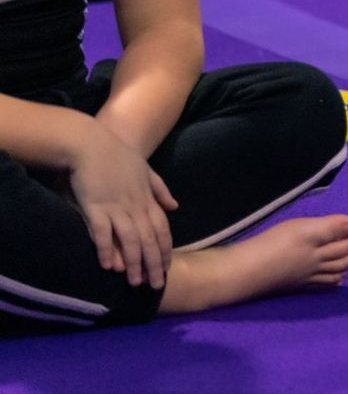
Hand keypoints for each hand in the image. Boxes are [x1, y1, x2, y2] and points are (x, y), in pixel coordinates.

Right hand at [69, 120, 176, 287]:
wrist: (90, 142)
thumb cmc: (117, 156)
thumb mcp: (146, 170)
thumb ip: (161, 190)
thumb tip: (176, 206)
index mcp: (147, 198)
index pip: (163, 228)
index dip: (166, 249)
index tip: (168, 267)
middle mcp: (136, 205)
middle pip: (150, 239)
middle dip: (155, 263)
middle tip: (157, 286)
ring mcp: (116, 206)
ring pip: (130, 240)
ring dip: (134, 263)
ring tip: (136, 282)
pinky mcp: (94, 207)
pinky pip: (102, 232)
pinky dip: (106, 249)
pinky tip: (109, 266)